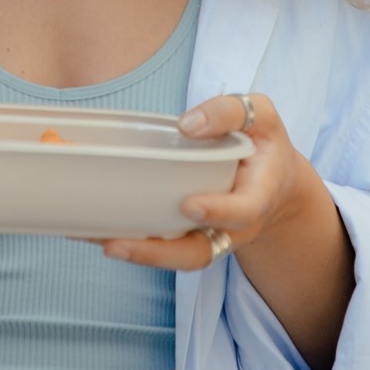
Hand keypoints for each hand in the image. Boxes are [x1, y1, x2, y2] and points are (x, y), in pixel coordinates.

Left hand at [96, 93, 307, 269]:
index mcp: (258, 196)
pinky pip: (164, 246)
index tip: (189, 204)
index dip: (218, 211)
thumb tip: (188, 124)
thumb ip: (230, 112)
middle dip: (158, 253)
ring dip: (136, 253)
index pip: (243, 211)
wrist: (273, 178)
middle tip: (116, 243)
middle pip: (199, 253)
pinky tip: (96, 230)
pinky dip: (133, 241)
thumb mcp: (261, 115)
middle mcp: (233, 227)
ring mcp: (209, 234)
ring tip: (96, 239)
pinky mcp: (189, 233)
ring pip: (176, 257)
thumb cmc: (263, 141)